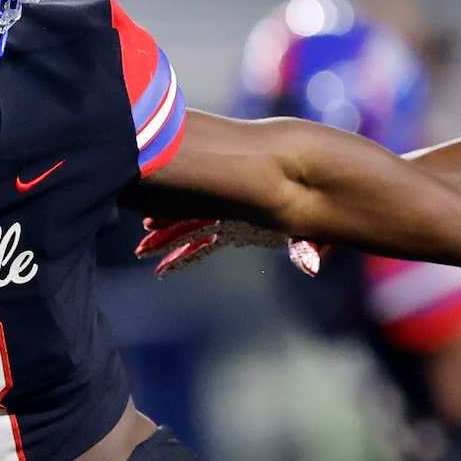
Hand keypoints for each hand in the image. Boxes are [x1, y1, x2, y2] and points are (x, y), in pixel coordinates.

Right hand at [137, 218, 322, 277]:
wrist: (320, 194)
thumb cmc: (317, 212)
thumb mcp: (313, 229)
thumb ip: (308, 246)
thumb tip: (310, 266)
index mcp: (241, 212)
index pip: (202, 220)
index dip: (177, 224)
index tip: (152, 228)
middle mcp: (232, 214)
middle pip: (190, 224)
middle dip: (164, 235)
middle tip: (140, 248)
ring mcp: (232, 221)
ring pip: (191, 230)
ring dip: (168, 239)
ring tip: (143, 249)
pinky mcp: (237, 232)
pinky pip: (203, 241)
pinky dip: (185, 250)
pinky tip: (165, 261)